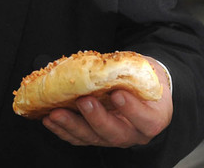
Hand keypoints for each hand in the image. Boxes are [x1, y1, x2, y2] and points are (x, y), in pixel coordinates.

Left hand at [41, 56, 172, 147]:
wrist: (143, 90)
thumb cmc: (144, 79)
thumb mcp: (145, 71)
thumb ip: (130, 71)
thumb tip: (103, 64)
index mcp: (153, 117)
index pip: (146, 120)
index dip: (132, 110)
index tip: (117, 94)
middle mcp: (134, 133)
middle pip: (115, 134)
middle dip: (96, 118)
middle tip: (83, 101)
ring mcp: (114, 137)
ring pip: (93, 138)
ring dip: (72, 126)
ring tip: (56, 113)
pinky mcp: (96, 136)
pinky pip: (79, 137)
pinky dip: (63, 129)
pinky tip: (50, 119)